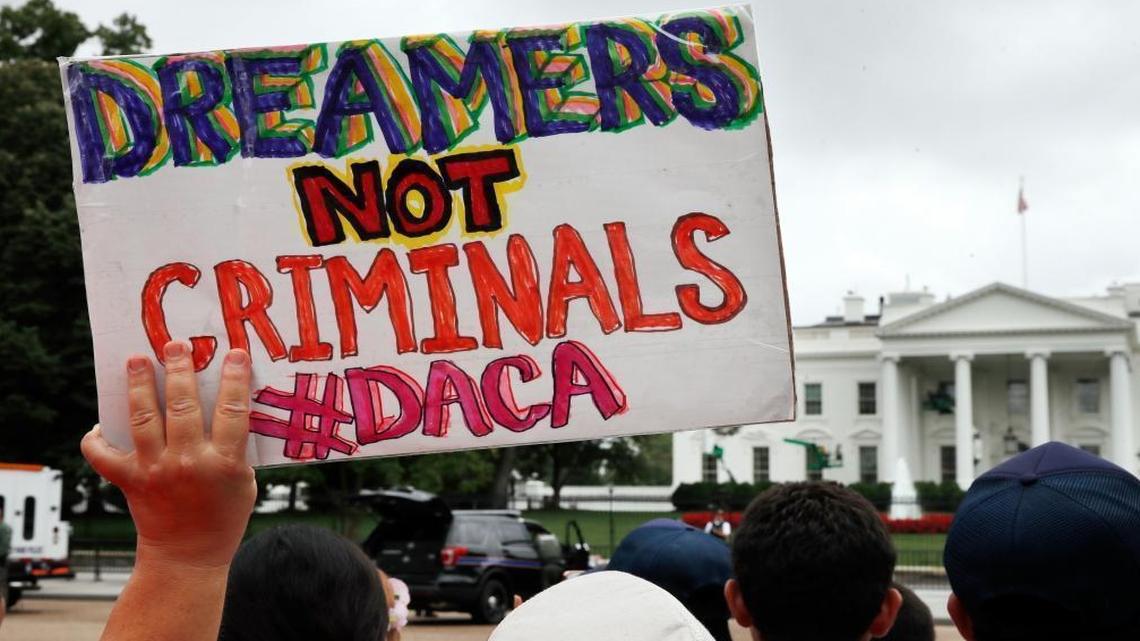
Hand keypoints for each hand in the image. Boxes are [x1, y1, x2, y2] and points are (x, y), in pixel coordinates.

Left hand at [81, 341, 256, 570]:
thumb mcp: (245, 481)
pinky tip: (100, 424)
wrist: (188, 556)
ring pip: (143, 420)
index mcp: (225, 463)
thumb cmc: (223, 517)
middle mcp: (188, 463)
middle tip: (174, 345)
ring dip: (138, 386)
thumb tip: (226, 405)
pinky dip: (97, 439)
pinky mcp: (131, 481)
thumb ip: (236, 446)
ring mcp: (156, 471)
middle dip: (178, 370)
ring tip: (136, 360)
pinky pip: (104, 455)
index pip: (232, 411)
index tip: (234, 354)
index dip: (234, 379)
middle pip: (183, 406)